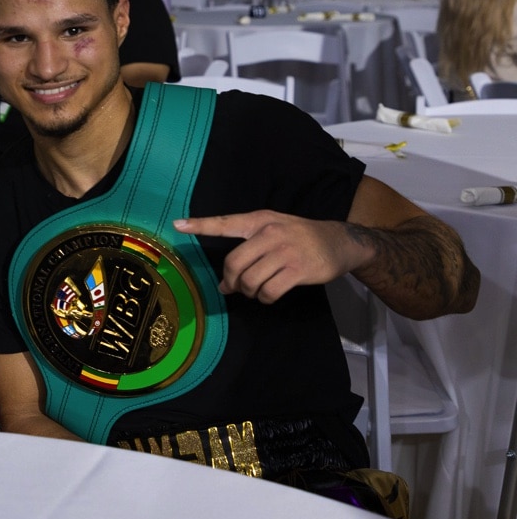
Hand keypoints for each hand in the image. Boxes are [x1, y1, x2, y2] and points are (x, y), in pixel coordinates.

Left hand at [174, 211, 369, 303]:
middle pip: (234, 263)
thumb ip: (249, 249)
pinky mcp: (298, 270)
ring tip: (255, 290)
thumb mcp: (274, 228)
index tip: (178, 225)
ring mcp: (285, 251)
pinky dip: (265, 298)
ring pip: (250, 280)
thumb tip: (225, 283)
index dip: (201, 225)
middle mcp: (270, 233)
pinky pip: (269, 291)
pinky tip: (270, 294)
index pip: (225, 223)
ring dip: (249, 292)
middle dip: (231, 280)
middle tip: (235, 286)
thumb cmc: (300, 236)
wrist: (340, 241)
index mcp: (260, 220)